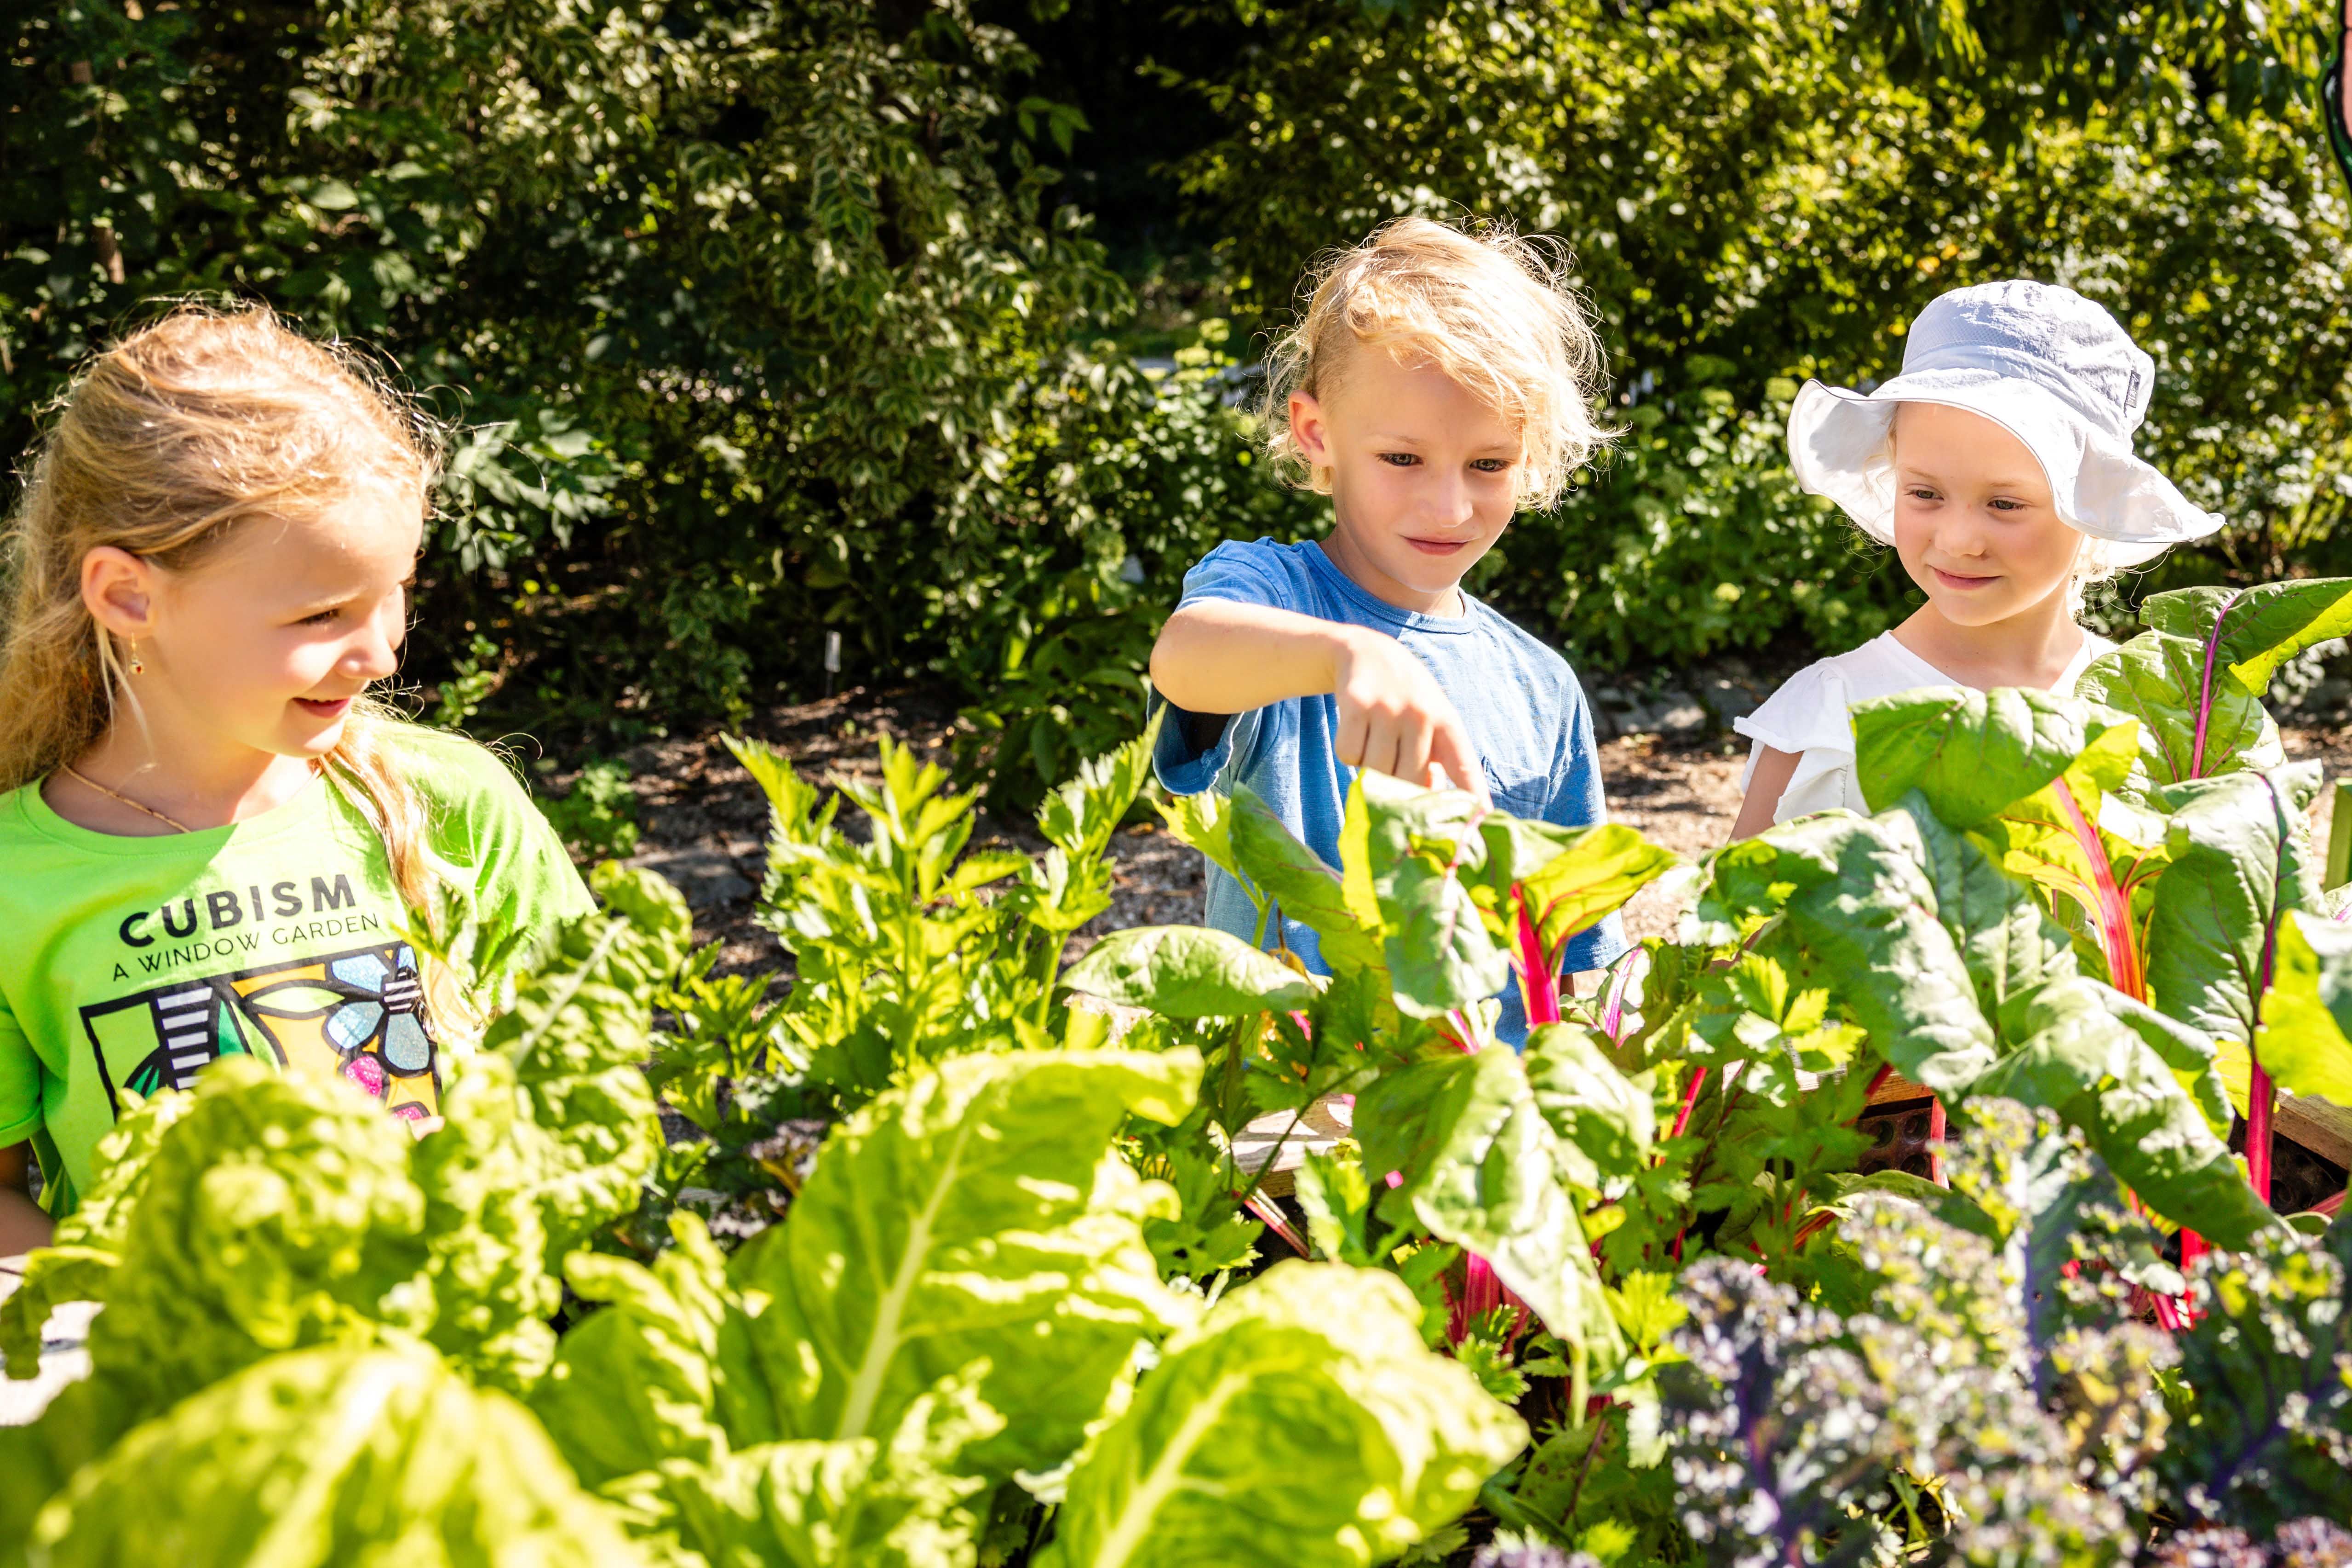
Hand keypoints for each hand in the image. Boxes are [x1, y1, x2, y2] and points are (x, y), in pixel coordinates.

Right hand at [1330, 630, 1489, 806]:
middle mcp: (1422, 714)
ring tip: (1372, 743)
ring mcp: (1388, 707)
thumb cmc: (1405, 699)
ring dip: (1368, 768)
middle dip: (1395, 787)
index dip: (1473, 797)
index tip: (1482, 822)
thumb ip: (1434, 763)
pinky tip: (1355, 732)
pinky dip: (1348, 753)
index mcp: (1447, 723)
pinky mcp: (1356, 703)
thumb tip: (1427, 804)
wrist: (1368, 652)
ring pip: (1374, 771)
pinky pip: (1347, 755)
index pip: (1464, 767)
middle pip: (1408, 781)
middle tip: (1388, 770)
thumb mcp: (1428, 723)